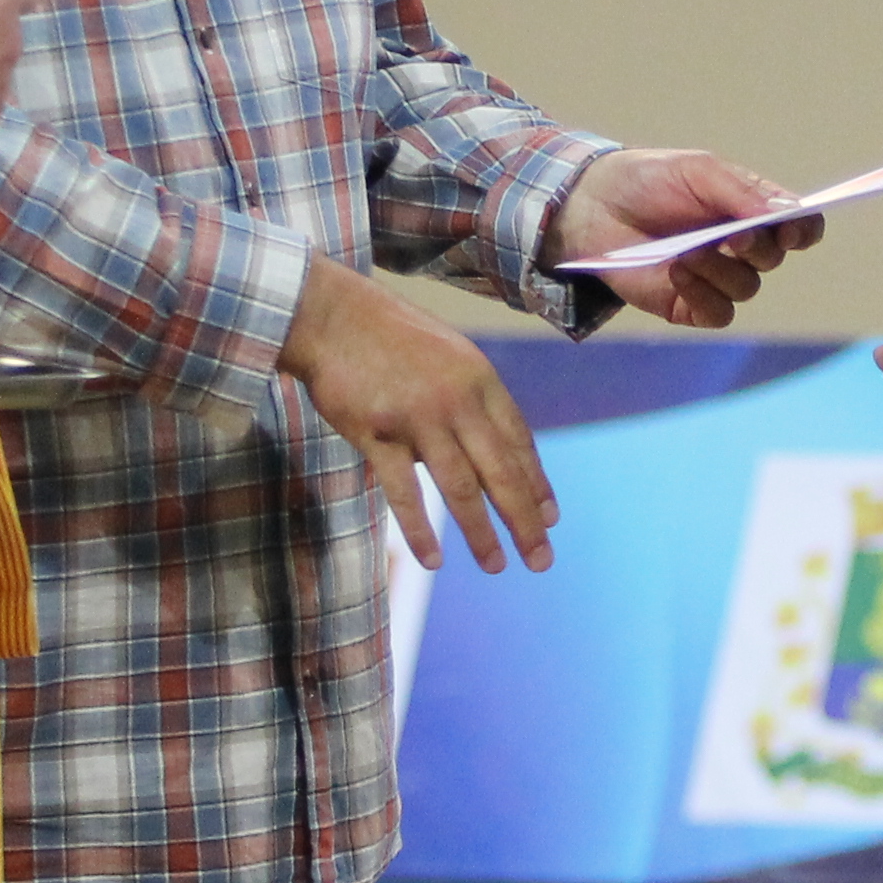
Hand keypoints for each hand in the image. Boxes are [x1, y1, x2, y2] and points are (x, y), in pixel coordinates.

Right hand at [279, 257, 557, 571]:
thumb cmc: (391, 337)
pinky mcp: (377, 433)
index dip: (536, 484)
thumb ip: (473, 400)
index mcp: (481, 380)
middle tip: (541, 560)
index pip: (519, 442)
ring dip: (480, 532)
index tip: (549, 520)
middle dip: (524, 521)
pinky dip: (421, 529)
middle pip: (501, 472)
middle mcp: (458, 401)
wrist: (333, 317)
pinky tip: (434, 559)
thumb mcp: (450, 356)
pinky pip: (404, 492)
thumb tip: (492, 451)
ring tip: (496, 565)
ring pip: (460, 487)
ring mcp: (418, 418)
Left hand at [547, 148, 825, 328]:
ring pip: (746, 288)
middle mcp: (741, 247)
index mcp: (752, 210)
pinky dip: (703, 294)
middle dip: (757, 247)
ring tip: (686, 252)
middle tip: (732, 235)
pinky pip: (718, 313)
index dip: (804, 230)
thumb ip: (741, 192)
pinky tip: (677, 273)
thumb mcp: (697, 171)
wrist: (593, 205)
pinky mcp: (690, 304)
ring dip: (721, 270)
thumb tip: (781, 216)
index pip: (799, 226)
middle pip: (774, 257)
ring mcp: (716, 278)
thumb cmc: (648, 180)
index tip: (791, 229)